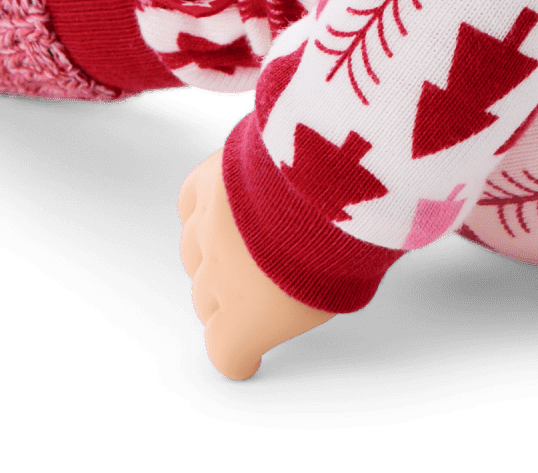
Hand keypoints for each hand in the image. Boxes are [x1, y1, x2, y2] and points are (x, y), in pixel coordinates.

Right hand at [177, 146, 336, 379]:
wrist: (330, 182)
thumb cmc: (346, 244)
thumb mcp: (339, 295)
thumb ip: (301, 306)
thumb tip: (292, 299)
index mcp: (243, 325)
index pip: (224, 353)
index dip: (241, 355)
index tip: (251, 355)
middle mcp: (216, 281)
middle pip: (208, 301)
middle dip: (232, 297)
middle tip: (266, 279)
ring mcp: (207, 230)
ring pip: (195, 253)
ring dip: (217, 252)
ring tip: (252, 236)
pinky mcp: (207, 182)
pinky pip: (191, 203)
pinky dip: (203, 210)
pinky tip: (225, 208)